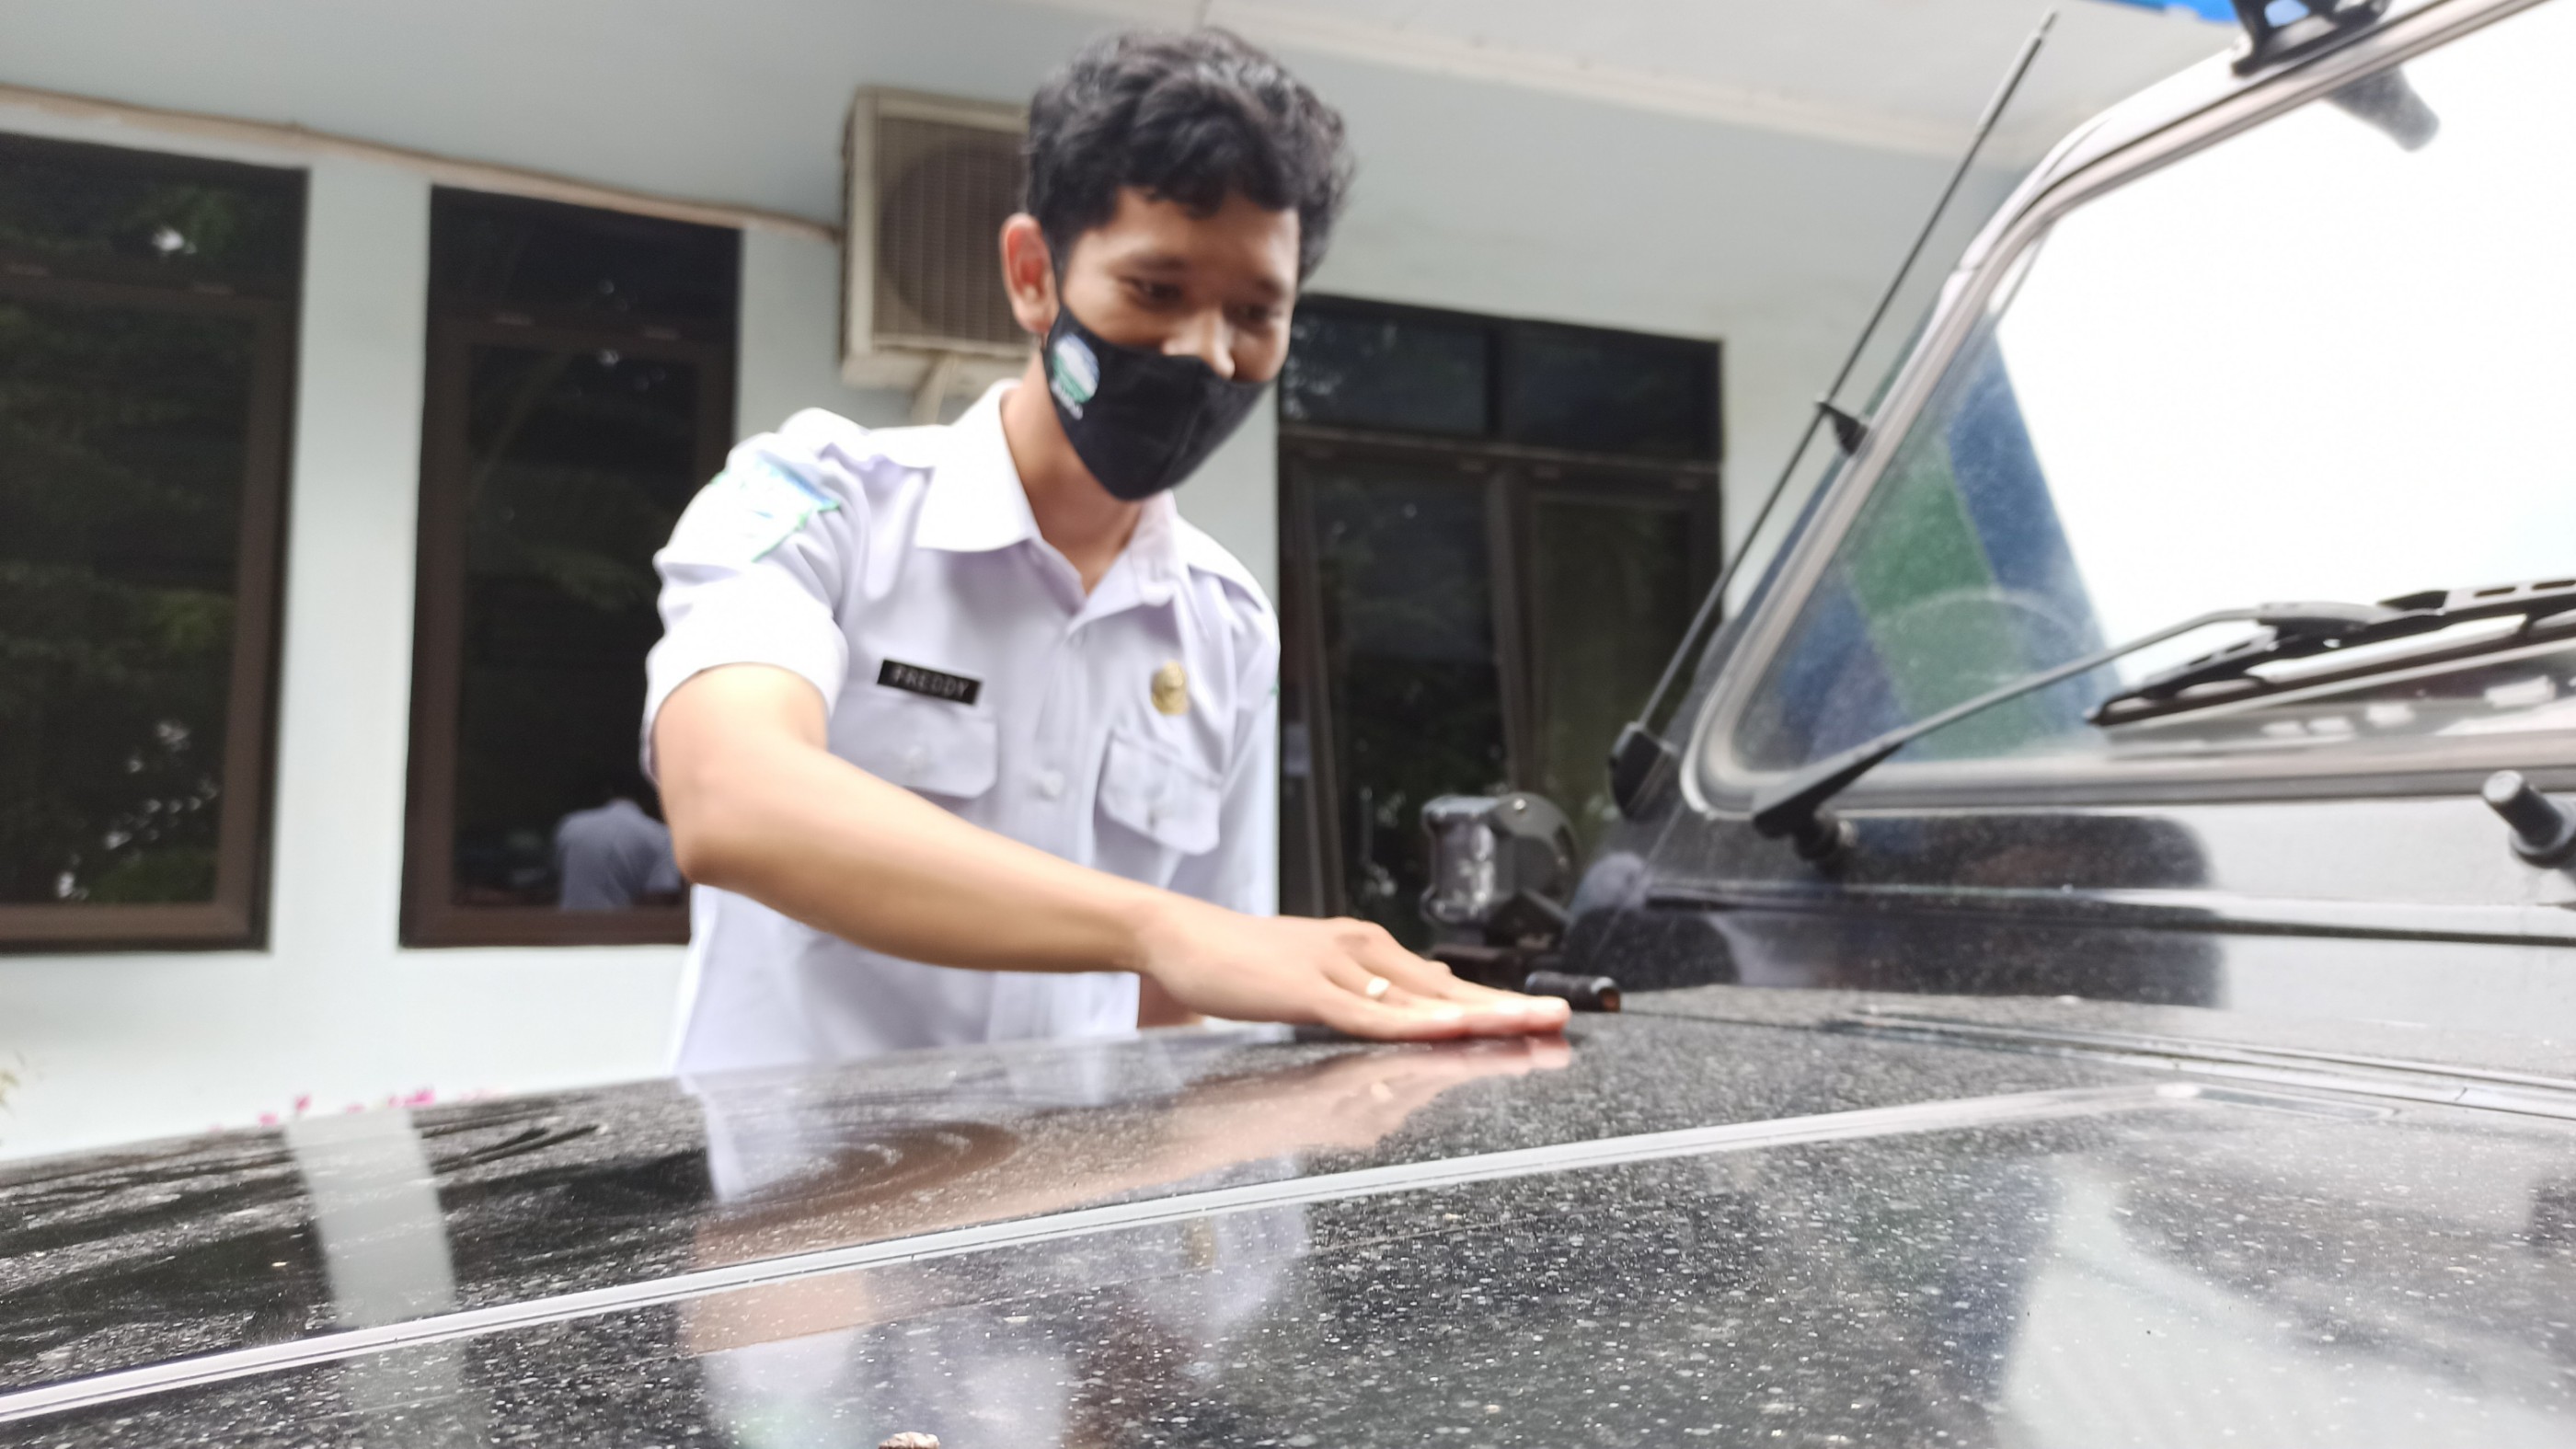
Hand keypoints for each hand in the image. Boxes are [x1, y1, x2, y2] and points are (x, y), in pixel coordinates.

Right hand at [1130, 895, 1571, 1038]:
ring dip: (1478, 1017)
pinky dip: (1414, 1024)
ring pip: (1420, 1002)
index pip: (1444, 985)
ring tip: (1528, 1027)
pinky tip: (1448, 1030)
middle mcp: (1364, 952)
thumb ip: (1372, 990)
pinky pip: (1371, 1015)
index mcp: (1368, 950)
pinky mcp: (1309, 989)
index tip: (1542, 1018)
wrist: (1182, 937)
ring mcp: (1339, 968)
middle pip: (1448, 990)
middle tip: (1560, 1020)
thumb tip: (1431, 995)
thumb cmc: (1243, 962)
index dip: (1495, 1004)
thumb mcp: (1320, 974)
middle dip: (1507, 1008)